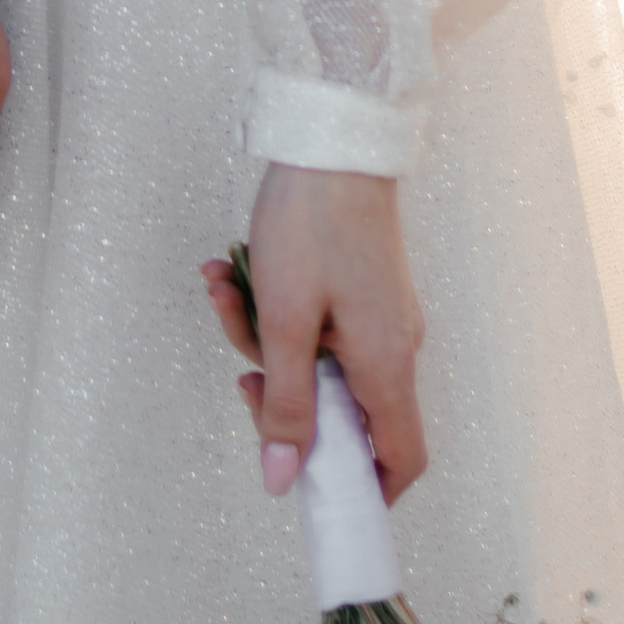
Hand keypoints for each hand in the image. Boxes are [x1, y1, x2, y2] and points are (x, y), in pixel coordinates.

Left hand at [201, 161, 427, 503]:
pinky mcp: (361, 285)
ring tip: (225, 287)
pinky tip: (235, 269)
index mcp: (387, 365)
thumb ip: (286, 406)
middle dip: (280, 391)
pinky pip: (318, 320)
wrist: (335, 134)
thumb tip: (283, 481)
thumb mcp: (285, 321)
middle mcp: (395, 345)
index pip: (399, 460)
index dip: (362, 488)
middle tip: (241, 368)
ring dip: (263, 334)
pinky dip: (277, 304)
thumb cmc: (313, 222)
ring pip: (318, 359)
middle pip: (342, 410)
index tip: (311, 490)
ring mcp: (379, 314)